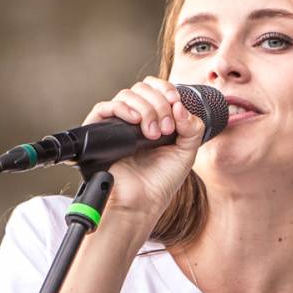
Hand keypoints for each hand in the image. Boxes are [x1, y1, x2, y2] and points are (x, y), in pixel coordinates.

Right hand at [81, 76, 205, 216]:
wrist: (142, 203)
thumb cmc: (161, 182)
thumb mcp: (187, 151)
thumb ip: (192, 126)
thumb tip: (179, 104)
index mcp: (154, 119)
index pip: (155, 88)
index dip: (166, 89)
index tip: (176, 103)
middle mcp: (134, 119)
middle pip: (142, 89)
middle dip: (158, 103)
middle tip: (166, 129)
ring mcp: (117, 125)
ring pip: (126, 95)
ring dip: (145, 109)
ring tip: (152, 134)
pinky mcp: (100, 134)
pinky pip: (104, 108)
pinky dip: (121, 108)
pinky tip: (135, 121)